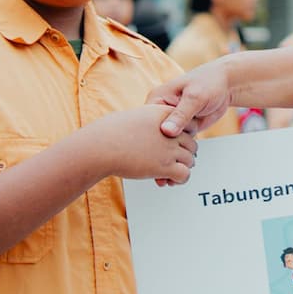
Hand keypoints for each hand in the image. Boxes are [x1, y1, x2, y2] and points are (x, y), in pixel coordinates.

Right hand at [83, 106, 198, 184]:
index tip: (176, 144)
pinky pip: (185, 175)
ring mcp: (169, 149)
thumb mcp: (135, 116)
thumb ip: (150, 119)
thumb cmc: (111, 132)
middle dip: (185, 154)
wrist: (100, 146)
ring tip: (170, 172)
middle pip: (192, 144)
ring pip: (191, 160)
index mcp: (164, 114)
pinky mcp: (164, 166)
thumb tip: (150, 124)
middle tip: (174, 161)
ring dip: (183, 167)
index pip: (190, 124)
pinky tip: (169, 179)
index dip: (185, 136)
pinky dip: (181, 179)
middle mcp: (170, 131)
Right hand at [152, 62, 233, 137]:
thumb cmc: (209, 83)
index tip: (179, 123)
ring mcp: (171, 120)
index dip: (161, 129)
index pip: (149, 121)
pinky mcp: (181, 128)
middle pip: (159, 133)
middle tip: (191, 119)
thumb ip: (181, 115)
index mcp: (156, 98)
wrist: (226, 85)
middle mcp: (160, 111)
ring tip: (195, 118)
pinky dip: (189, 139)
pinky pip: (181, 141)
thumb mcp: (195, 97)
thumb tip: (166, 131)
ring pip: (171, 140)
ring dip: (184, 136)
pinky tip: (197, 125)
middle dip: (175, 134)